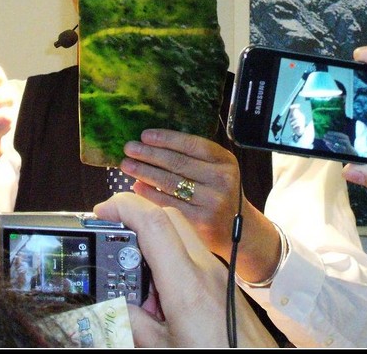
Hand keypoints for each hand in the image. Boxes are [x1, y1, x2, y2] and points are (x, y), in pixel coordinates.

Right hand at [93, 192, 276, 348]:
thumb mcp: (162, 349)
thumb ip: (132, 324)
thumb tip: (111, 306)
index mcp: (187, 286)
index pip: (154, 223)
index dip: (124, 208)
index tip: (101, 212)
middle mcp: (206, 269)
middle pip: (168, 218)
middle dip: (135, 218)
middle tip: (112, 242)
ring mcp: (218, 272)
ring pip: (180, 234)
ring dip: (153, 242)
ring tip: (138, 283)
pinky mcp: (224, 280)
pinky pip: (192, 253)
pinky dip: (169, 259)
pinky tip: (160, 293)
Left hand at [119, 129, 281, 284]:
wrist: (239, 231)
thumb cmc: (220, 194)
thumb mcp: (218, 171)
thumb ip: (194, 158)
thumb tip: (153, 145)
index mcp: (225, 161)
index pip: (192, 144)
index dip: (166, 138)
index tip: (145, 135)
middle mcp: (222, 179)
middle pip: (178, 163)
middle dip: (149, 154)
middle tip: (129, 148)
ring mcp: (212, 201)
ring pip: (171, 183)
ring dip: (144, 172)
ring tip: (127, 165)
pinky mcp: (201, 221)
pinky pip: (169, 203)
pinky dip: (150, 193)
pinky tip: (137, 185)